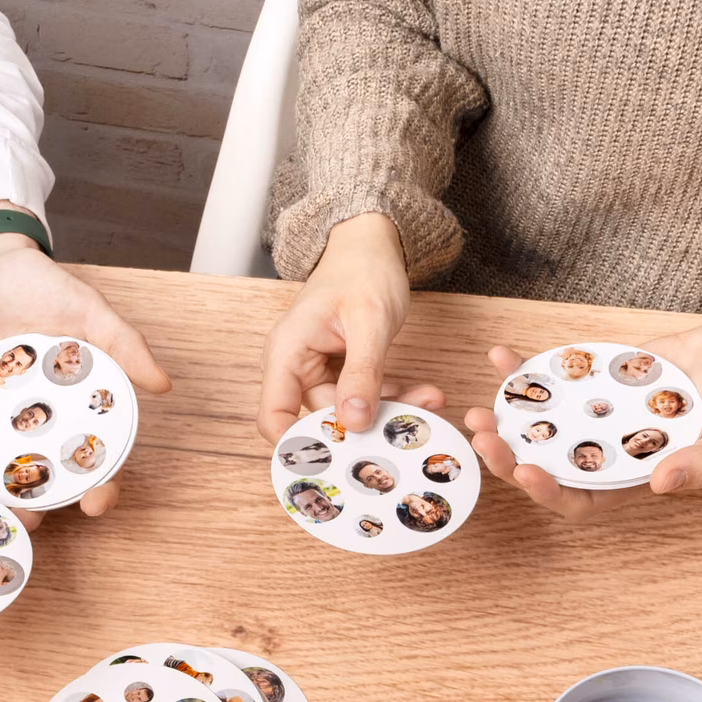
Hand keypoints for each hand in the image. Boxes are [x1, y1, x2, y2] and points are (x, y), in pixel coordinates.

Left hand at [0, 218, 171, 519]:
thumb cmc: (43, 286)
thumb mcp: (90, 311)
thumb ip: (125, 346)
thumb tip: (162, 384)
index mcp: (78, 415)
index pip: (95, 464)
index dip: (100, 490)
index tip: (96, 503)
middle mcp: (41, 428)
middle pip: (43, 484)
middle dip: (35, 510)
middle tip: (26, 519)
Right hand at [259, 213, 441, 442]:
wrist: (370, 244)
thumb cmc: (362, 269)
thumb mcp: (369, 320)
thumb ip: (361, 372)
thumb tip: (354, 421)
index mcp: (286, 353)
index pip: (274, 417)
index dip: (298, 443)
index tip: (340, 457)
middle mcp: (295, 366)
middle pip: (321, 418)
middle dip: (365, 423)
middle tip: (409, 425)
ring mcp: (318, 371)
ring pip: (349, 410)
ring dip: (388, 410)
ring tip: (428, 400)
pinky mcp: (341, 371)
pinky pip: (364, 396)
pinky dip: (392, 396)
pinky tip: (423, 392)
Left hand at [465, 320, 701, 519]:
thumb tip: (662, 487)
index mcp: (630, 479)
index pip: (579, 501)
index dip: (548, 493)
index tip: (525, 472)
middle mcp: (602, 455)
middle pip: (545, 467)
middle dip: (508, 458)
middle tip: (482, 436)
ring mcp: (589, 421)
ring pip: (537, 429)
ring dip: (504, 421)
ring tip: (479, 407)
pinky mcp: (586, 387)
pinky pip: (548, 384)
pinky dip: (522, 372)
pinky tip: (501, 355)